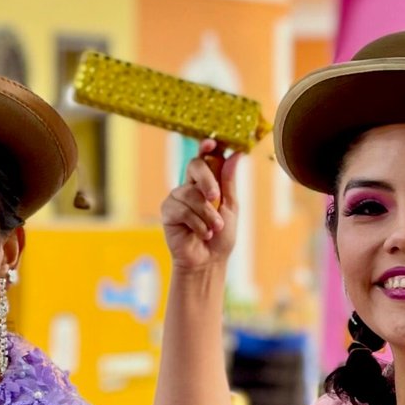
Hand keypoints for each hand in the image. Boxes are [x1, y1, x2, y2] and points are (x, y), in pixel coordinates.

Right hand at [160, 139, 240, 275]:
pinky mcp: (168, 211)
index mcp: (207, 181)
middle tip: (216, 197)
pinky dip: (197, 224)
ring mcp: (177, 197)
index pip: (206, 157)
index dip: (207, 147)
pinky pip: (182, 210)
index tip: (211, 143)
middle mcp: (190, 185)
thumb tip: (236, 155)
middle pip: (195, 166)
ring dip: (207, 214)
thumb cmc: (221, 235)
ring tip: (214, 229)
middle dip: (208, 181)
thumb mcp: (231, 207)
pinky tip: (202, 234)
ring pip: (191, 193)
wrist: (208, 261)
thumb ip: (229, 182)